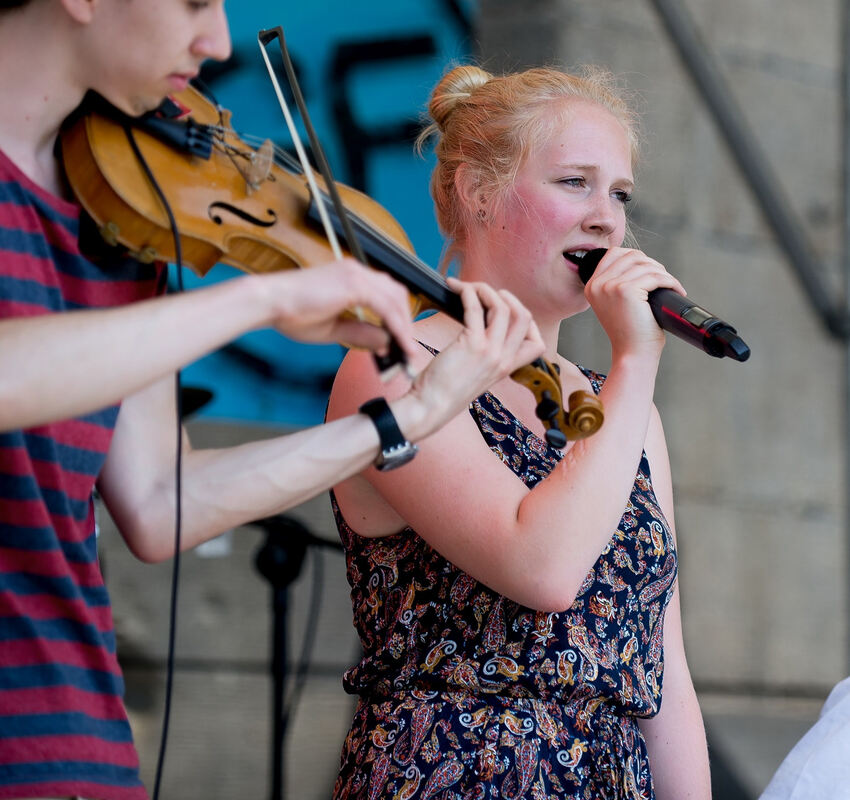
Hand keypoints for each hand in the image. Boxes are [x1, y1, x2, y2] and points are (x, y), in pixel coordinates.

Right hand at [259, 258, 417, 361]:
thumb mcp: (333, 330)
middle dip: (406, 322)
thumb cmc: (291, 314)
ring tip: (408, 352)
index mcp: (351, 277)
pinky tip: (400, 344)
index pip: (386, 294)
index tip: (402, 341)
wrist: (269, 302)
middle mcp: (356, 271)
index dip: (398, 318)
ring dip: (405, 327)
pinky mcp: (353, 284)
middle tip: (409, 349)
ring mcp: (356, 274)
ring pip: (396, 300)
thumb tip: (386, 344)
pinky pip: (386, 307)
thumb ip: (361, 334)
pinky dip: (396, 326)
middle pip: (397, 294)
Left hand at [400, 278, 544, 439]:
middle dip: (507, 297)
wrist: (431, 407)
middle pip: (524, 317)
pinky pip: (476, 308)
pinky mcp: (472, 345)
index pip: (536, 343)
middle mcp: (504, 360)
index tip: (507, 311)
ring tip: (469, 288)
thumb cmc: (445, 392)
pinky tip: (457, 290)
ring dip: (485, 290)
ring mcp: (491, 352)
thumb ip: (486, 357)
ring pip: (503, 308)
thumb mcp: (477, 376)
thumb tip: (481, 327)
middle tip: (486, 293)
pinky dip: (468, 293)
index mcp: (507, 369)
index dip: (526, 322)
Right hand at [583, 247, 684, 358]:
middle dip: (652, 265)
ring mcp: (610, 286)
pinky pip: (655, 277)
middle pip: (631, 256)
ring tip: (671, 286)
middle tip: (664, 280)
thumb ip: (618, 282)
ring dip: (664, 274)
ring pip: (645, 265)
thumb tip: (643, 261)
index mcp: (592, 286)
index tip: (651, 271)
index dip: (637, 258)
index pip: (614, 253)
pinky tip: (676, 290)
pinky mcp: (626, 290)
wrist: (632, 354)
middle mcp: (597, 284)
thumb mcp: (616, 304)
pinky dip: (670, 282)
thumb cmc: (630, 333)